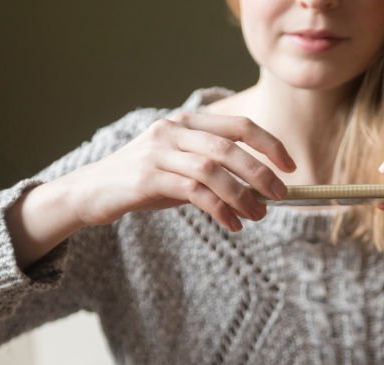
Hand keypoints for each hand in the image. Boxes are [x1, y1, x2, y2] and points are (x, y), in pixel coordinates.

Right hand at [70, 112, 295, 231]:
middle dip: (260, 172)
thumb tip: (261, 190)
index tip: (290, 166)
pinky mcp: (146, 178)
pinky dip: (219, 209)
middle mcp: (172, 130)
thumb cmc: (144, 182)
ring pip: (212, 170)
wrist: (92, 192)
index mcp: (186, 122)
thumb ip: (215, 173)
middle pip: (228, 147)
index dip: (268, 144)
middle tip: (281, 195)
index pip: (238, 125)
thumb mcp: (182, 169)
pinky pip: (193, 192)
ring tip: (258, 215)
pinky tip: (233, 224)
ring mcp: (157, 153)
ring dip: (242, 195)